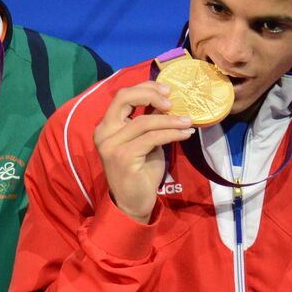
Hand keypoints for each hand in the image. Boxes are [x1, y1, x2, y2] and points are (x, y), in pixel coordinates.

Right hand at [93, 82, 193, 222]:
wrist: (133, 203)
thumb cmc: (140, 172)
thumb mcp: (146, 141)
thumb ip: (150, 121)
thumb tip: (167, 101)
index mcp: (107, 126)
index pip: (123, 95)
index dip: (145, 88)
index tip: (167, 90)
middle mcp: (104, 132)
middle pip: (124, 98)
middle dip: (151, 94)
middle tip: (172, 101)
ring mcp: (111, 145)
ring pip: (144, 120)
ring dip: (171, 120)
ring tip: (188, 122)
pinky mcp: (123, 157)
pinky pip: (152, 138)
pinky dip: (172, 133)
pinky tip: (185, 134)